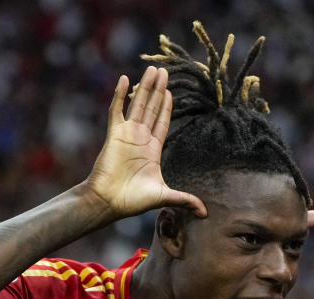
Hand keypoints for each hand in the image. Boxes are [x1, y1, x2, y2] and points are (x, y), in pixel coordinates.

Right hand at [84, 66, 206, 218]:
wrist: (109, 202)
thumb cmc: (133, 201)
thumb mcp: (164, 196)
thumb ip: (185, 200)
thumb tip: (205, 213)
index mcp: (152, 150)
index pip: (162, 123)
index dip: (166, 108)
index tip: (171, 92)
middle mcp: (140, 139)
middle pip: (151, 108)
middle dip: (158, 90)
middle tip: (164, 71)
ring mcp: (127, 134)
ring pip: (138, 104)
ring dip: (145, 87)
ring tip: (153, 70)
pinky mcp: (114, 134)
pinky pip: (117, 110)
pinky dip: (120, 94)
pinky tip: (124, 78)